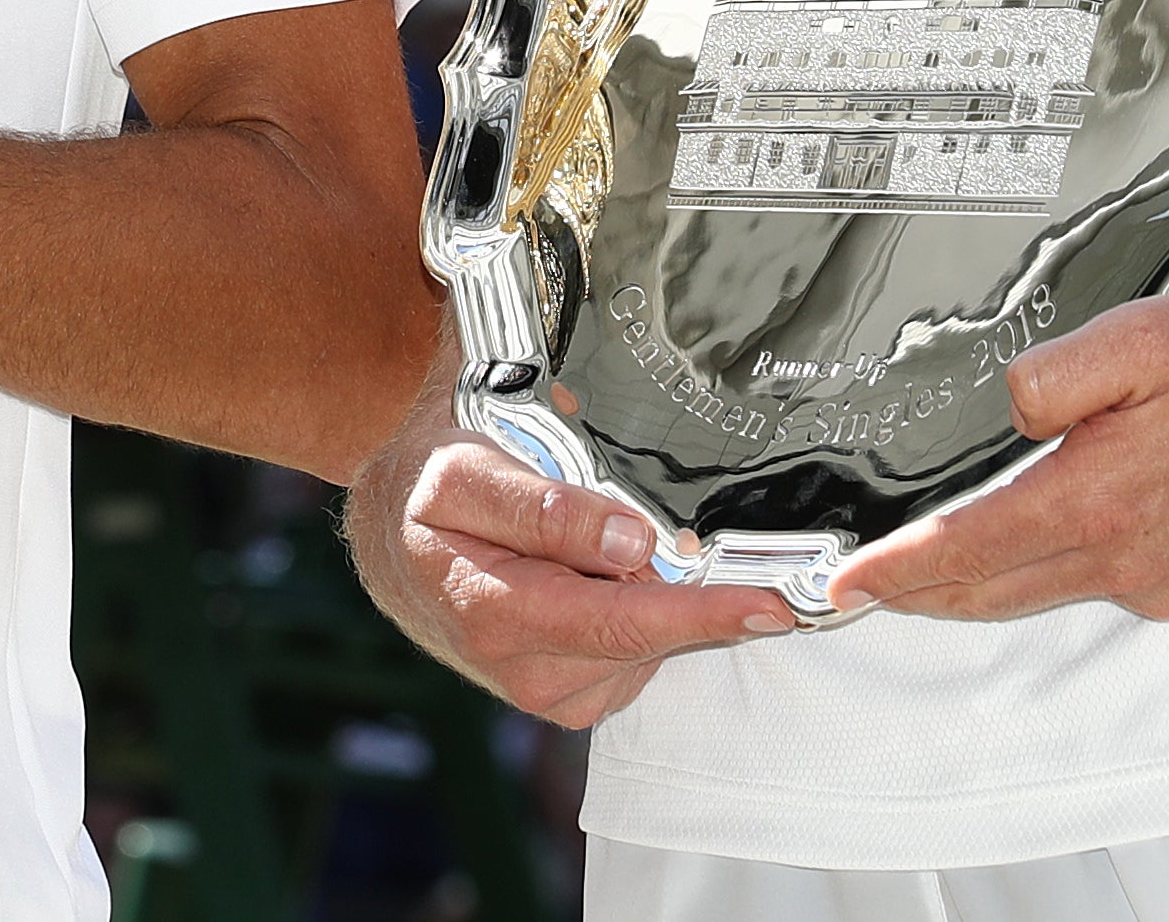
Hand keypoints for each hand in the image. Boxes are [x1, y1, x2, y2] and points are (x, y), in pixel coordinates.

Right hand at [348, 421, 793, 728]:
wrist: (396, 538)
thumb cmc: (431, 495)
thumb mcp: (469, 472)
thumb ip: (547, 509)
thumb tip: (633, 544)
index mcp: (498, 615)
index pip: (625, 622)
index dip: (704, 612)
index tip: (772, 606)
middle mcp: (525, 673)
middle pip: (647, 637)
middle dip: (678, 586)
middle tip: (661, 525)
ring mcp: (548, 694)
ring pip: (647, 649)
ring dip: (650, 597)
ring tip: (593, 544)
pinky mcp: (568, 697)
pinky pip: (635, 658)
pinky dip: (640, 616)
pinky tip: (599, 579)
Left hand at [823, 270, 1168, 624]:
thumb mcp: (1143, 336)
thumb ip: (1053, 376)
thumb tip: (1005, 409)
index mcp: (1103, 501)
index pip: (968, 552)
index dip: (897, 572)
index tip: (845, 586)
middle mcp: (1132, 559)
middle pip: (998, 592)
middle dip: (926, 592)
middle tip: (870, 585)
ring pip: (1050, 590)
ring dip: (990, 582)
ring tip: (939, 564)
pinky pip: (1105, 583)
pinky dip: (1060, 570)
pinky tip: (1055, 533)